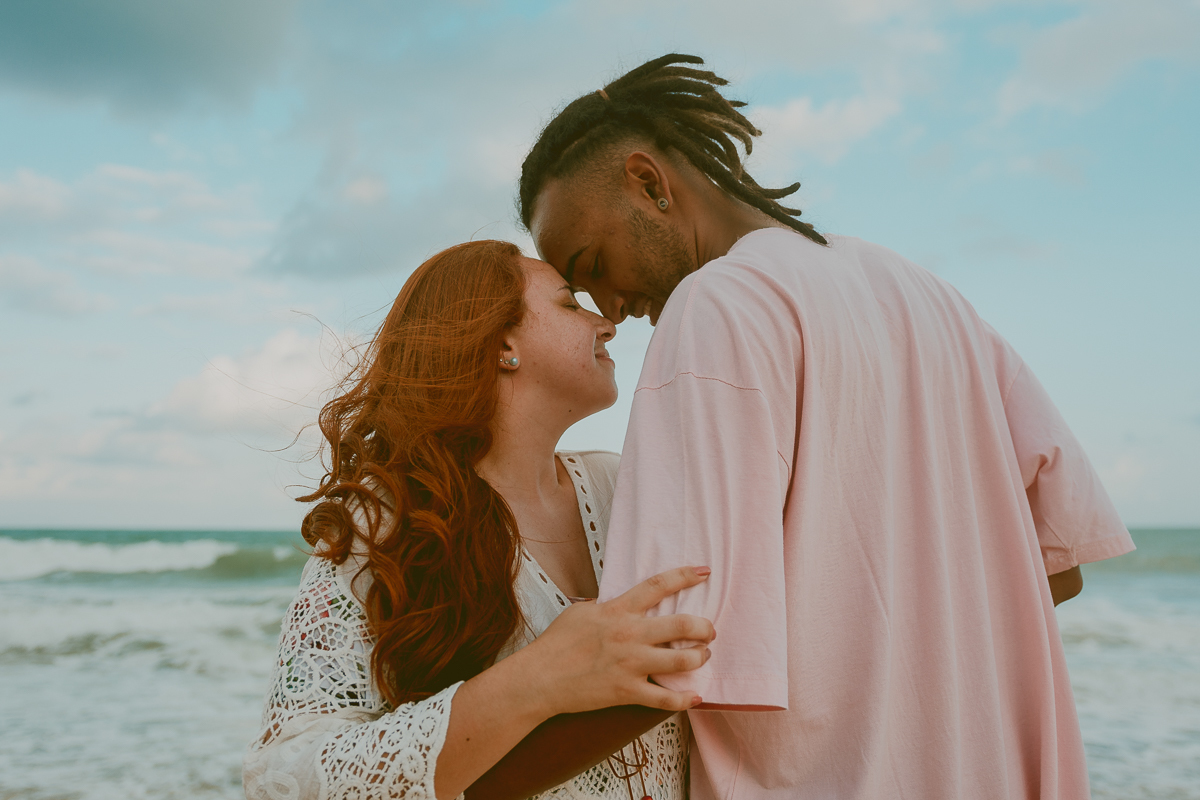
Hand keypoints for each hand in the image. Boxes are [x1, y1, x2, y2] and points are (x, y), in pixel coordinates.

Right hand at [514, 566, 714, 717]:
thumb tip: (619, 601)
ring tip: (703, 656)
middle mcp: (630, 635)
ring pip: (682, 660)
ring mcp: (631, 664)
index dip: (685, 576)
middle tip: (709, 630)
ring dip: (700, 657)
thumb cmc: (556, 644)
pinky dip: (685, 699)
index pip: (658, 586)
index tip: (703, 572)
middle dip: (704, 627)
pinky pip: (666, 699)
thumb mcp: (581, 611)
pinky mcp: (628, 691)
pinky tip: (696, 696)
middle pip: (682, 625)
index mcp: (618, 610)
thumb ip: (607, 605)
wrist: (540, 678)